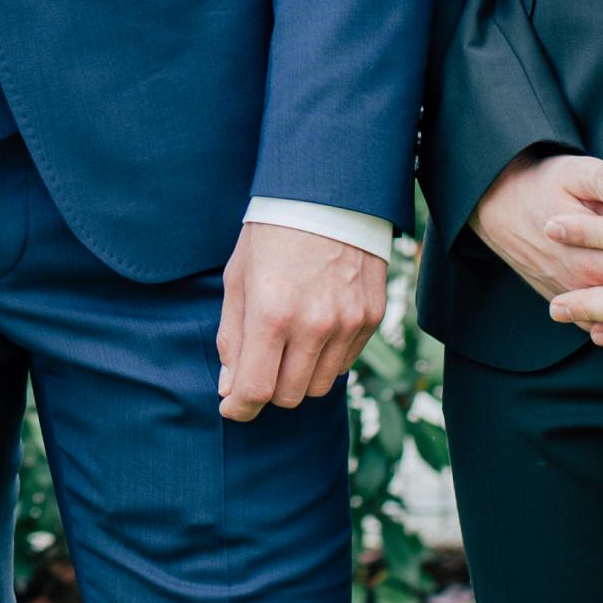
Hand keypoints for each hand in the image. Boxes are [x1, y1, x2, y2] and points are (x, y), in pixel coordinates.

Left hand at [214, 221, 388, 422]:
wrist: (328, 195)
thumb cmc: (272, 233)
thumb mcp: (238, 279)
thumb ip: (233, 337)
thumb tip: (231, 387)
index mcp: (272, 314)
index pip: (256, 390)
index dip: (240, 407)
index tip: (233, 407)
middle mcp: (314, 325)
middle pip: (289, 395)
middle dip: (268, 390)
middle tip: (258, 368)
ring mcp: (348, 323)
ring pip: (321, 385)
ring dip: (298, 377)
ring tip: (287, 345)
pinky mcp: (371, 318)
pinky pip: (346, 362)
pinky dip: (326, 359)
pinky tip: (314, 330)